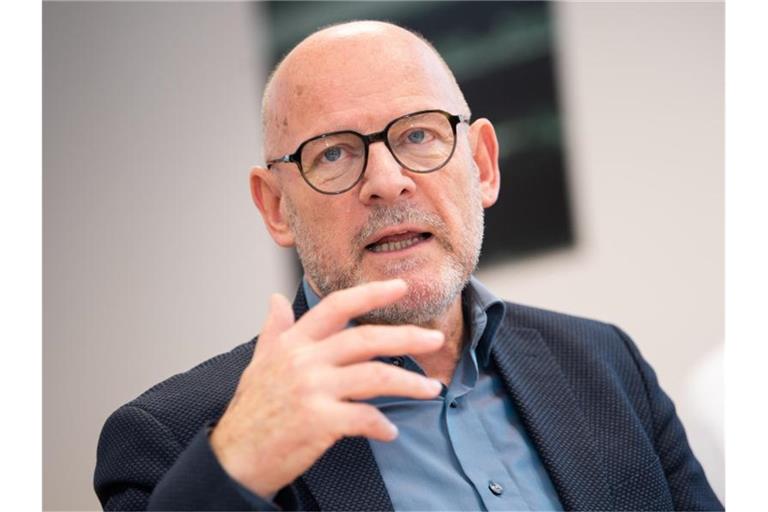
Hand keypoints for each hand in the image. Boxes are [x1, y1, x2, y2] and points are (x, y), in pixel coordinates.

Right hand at [209, 279, 443, 496]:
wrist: (234, 457)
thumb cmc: (251, 411)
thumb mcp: (260, 362)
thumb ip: (275, 329)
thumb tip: (275, 299)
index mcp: (293, 343)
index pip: (336, 306)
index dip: (371, 293)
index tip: (399, 287)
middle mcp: (304, 361)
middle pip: (366, 338)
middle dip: (407, 336)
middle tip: (434, 339)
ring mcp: (312, 390)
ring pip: (375, 376)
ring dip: (409, 383)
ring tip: (431, 389)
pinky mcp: (318, 422)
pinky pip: (365, 418)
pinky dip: (382, 425)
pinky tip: (390, 431)